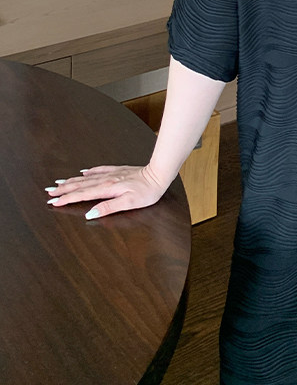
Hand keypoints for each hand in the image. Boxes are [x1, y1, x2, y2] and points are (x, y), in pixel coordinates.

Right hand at [45, 164, 169, 219]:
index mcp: (107, 189)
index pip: (82, 195)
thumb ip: (108, 208)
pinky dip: (89, 172)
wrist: (159, 175)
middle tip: (49, 192)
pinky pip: (99, 170)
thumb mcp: (129, 204)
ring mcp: (112, 174)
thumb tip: (89, 214)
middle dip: (64, 189)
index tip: (53, 202)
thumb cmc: (147, 192)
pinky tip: (84, 172)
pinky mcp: (118, 170)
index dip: (67, 199)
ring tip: (59, 182)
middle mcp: (106, 180)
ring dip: (72, 180)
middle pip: (80, 185)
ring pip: (87, 177)